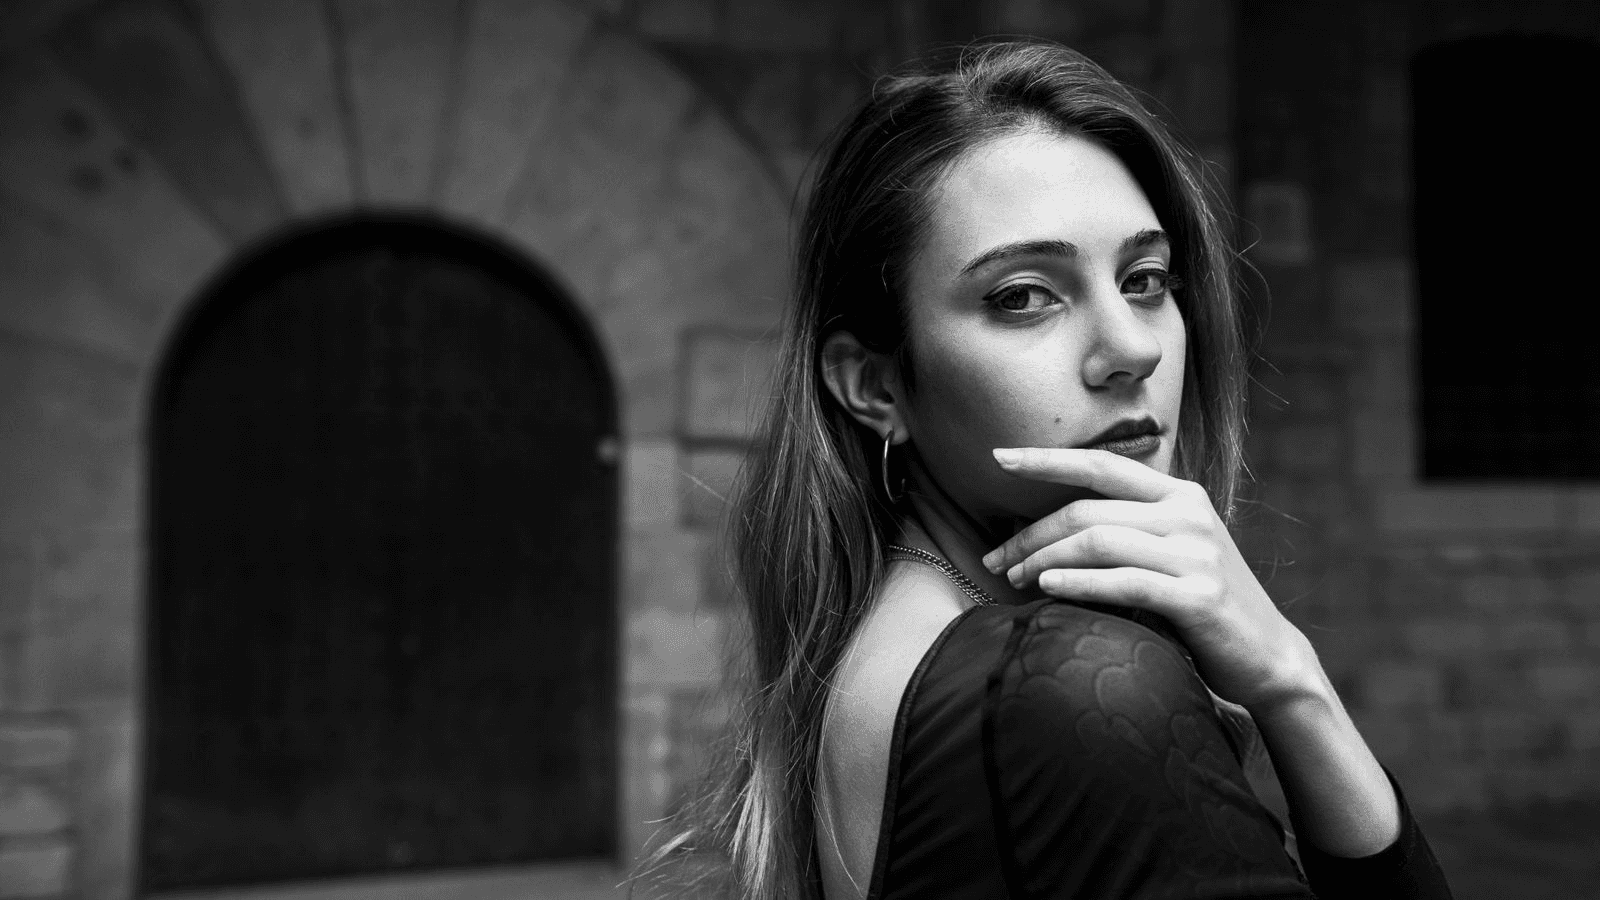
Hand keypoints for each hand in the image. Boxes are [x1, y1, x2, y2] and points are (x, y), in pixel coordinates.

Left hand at [981, 447, 1318, 710]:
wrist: (1267, 656)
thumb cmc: (1202, 602)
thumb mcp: (1172, 549)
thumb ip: (1129, 526)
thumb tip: (1053, 523)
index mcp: (1179, 493)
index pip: (1100, 463)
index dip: (1046, 459)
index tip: (998, 457)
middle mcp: (1189, 514)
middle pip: (1086, 511)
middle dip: (1030, 534)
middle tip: (995, 560)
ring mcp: (1196, 553)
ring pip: (1098, 542)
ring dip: (1043, 560)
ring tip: (1014, 580)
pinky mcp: (1198, 597)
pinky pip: (1123, 582)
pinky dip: (1077, 583)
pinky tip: (1046, 589)